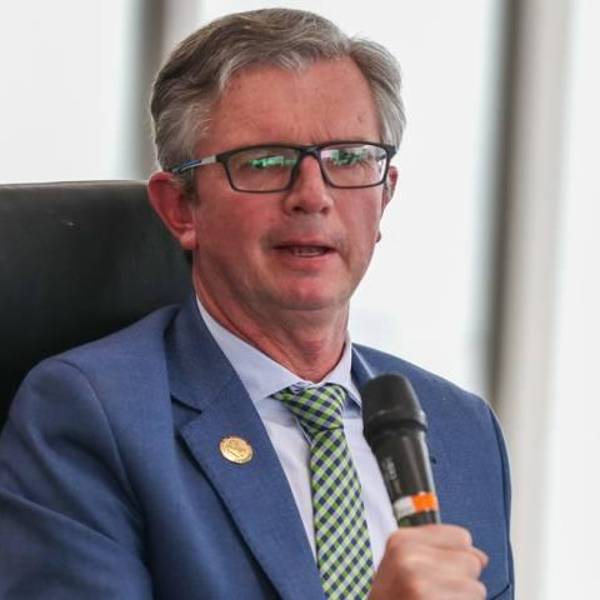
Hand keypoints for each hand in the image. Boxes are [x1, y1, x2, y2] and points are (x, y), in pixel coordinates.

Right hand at [369, 524, 487, 598]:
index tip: (438, 571)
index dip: (456, 557)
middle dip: (461, 580)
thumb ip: (440, 551)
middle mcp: (408, 557)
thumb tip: (481, 557)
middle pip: (471, 561)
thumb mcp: (403, 565)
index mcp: (401, 541)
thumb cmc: (394, 597)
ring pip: (476, 588)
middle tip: (436, 593)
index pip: (462, 537)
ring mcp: (420, 583)